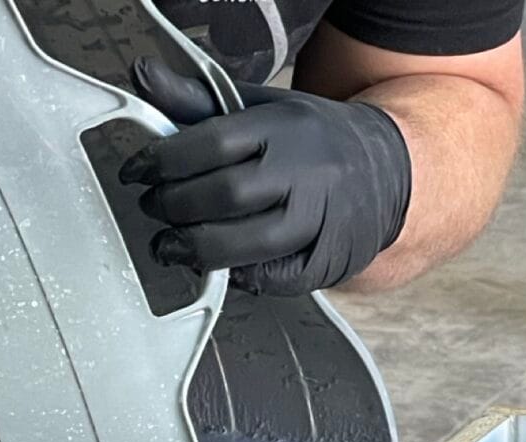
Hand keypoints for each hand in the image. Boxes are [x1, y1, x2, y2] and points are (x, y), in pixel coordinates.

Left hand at [119, 57, 410, 295]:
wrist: (389, 173)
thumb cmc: (313, 143)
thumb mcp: (263, 110)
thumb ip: (200, 102)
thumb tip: (144, 78)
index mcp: (286, 126)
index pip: (212, 143)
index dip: (163, 162)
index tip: (136, 172)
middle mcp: (308, 171)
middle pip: (227, 196)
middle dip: (174, 207)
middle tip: (153, 210)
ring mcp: (321, 220)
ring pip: (250, 245)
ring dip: (198, 250)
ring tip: (170, 247)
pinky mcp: (327, 262)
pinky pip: (273, 278)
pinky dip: (236, 276)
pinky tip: (216, 266)